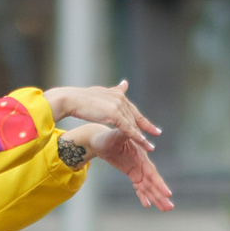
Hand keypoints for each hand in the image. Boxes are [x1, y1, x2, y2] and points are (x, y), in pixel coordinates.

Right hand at [44, 81, 159, 146]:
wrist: (72, 99)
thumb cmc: (81, 99)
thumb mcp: (100, 94)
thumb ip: (114, 92)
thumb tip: (125, 83)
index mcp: (117, 95)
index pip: (131, 109)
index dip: (140, 118)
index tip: (149, 124)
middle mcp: (120, 99)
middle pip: (135, 116)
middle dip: (147, 126)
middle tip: (157, 133)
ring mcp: (118, 105)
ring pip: (133, 124)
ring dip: (142, 136)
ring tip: (150, 146)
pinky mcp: (114, 113)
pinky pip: (128, 128)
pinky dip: (136, 136)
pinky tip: (142, 143)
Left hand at [77, 123, 175, 211]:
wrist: (100, 140)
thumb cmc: (107, 137)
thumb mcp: (115, 135)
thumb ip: (125, 133)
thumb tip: (131, 129)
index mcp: (140, 157)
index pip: (152, 173)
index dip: (160, 184)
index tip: (168, 194)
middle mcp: (141, 164)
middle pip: (153, 183)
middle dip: (161, 195)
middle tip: (170, 208)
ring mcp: (137, 169)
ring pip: (148, 187)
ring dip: (157, 198)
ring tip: (166, 209)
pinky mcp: (132, 173)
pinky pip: (139, 187)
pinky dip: (143, 196)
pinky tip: (148, 204)